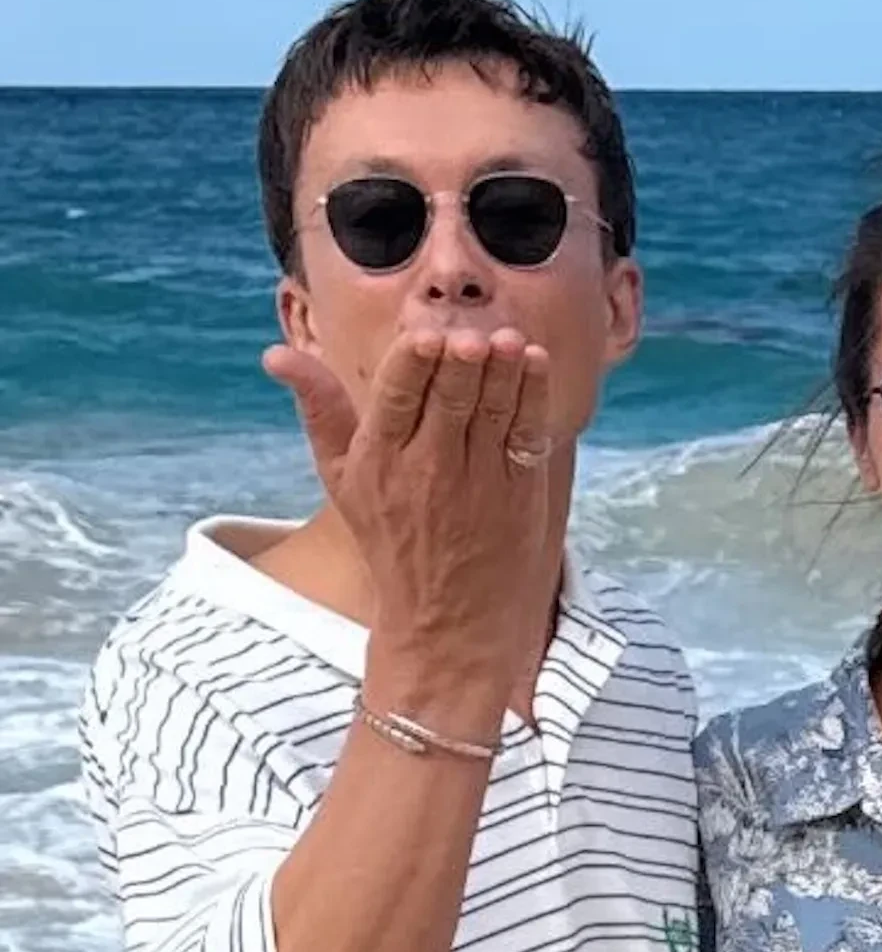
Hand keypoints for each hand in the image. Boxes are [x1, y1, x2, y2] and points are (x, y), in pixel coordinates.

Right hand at [264, 328, 554, 735]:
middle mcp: (427, 469)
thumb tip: (276, 355)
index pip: (396, 400)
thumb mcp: (341, 478)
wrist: (446, 618)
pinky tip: (535, 363)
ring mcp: (477, 482)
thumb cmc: (390, 537)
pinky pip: (526, 435)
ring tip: (510, 340)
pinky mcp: (518, 494)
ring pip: (491, 412)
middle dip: (462, 364)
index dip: (414, 365)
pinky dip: (533, 398)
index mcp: (379, 459)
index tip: (427, 334)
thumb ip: (319, 410)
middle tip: (473, 334)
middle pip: (449, 401)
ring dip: (504, 372)